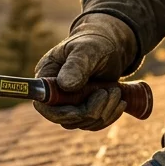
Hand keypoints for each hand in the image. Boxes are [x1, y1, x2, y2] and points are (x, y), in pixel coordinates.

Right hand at [34, 13, 137, 130]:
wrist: (111, 46)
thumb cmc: (95, 42)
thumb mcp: (87, 50)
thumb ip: (76, 65)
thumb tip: (66, 85)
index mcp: (47, 77)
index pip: (44, 105)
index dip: (60, 113)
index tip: (81, 109)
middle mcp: (55, 94)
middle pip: (66, 118)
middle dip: (90, 111)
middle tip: (109, 92)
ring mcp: (70, 104)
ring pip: (83, 123)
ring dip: (104, 112)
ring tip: (116, 91)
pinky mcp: (85, 109)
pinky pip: (94, 123)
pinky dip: (109, 116)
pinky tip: (120, 102)